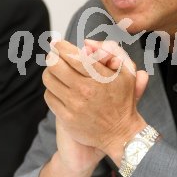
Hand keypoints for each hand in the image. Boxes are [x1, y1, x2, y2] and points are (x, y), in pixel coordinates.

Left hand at [43, 40, 147, 163]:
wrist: (121, 133)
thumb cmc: (123, 100)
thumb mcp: (127, 73)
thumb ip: (112, 53)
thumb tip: (87, 43)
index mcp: (100, 77)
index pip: (72, 55)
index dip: (61, 46)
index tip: (58, 43)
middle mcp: (85, 90)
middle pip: (55, 65)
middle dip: (53, 57)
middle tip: (54, 55)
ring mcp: (74, 105)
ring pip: (49, 80)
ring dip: (50, 72)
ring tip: (56, 71)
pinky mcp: (66, 118)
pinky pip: (50, 97)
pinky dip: (52, 89)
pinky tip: (59, 88)